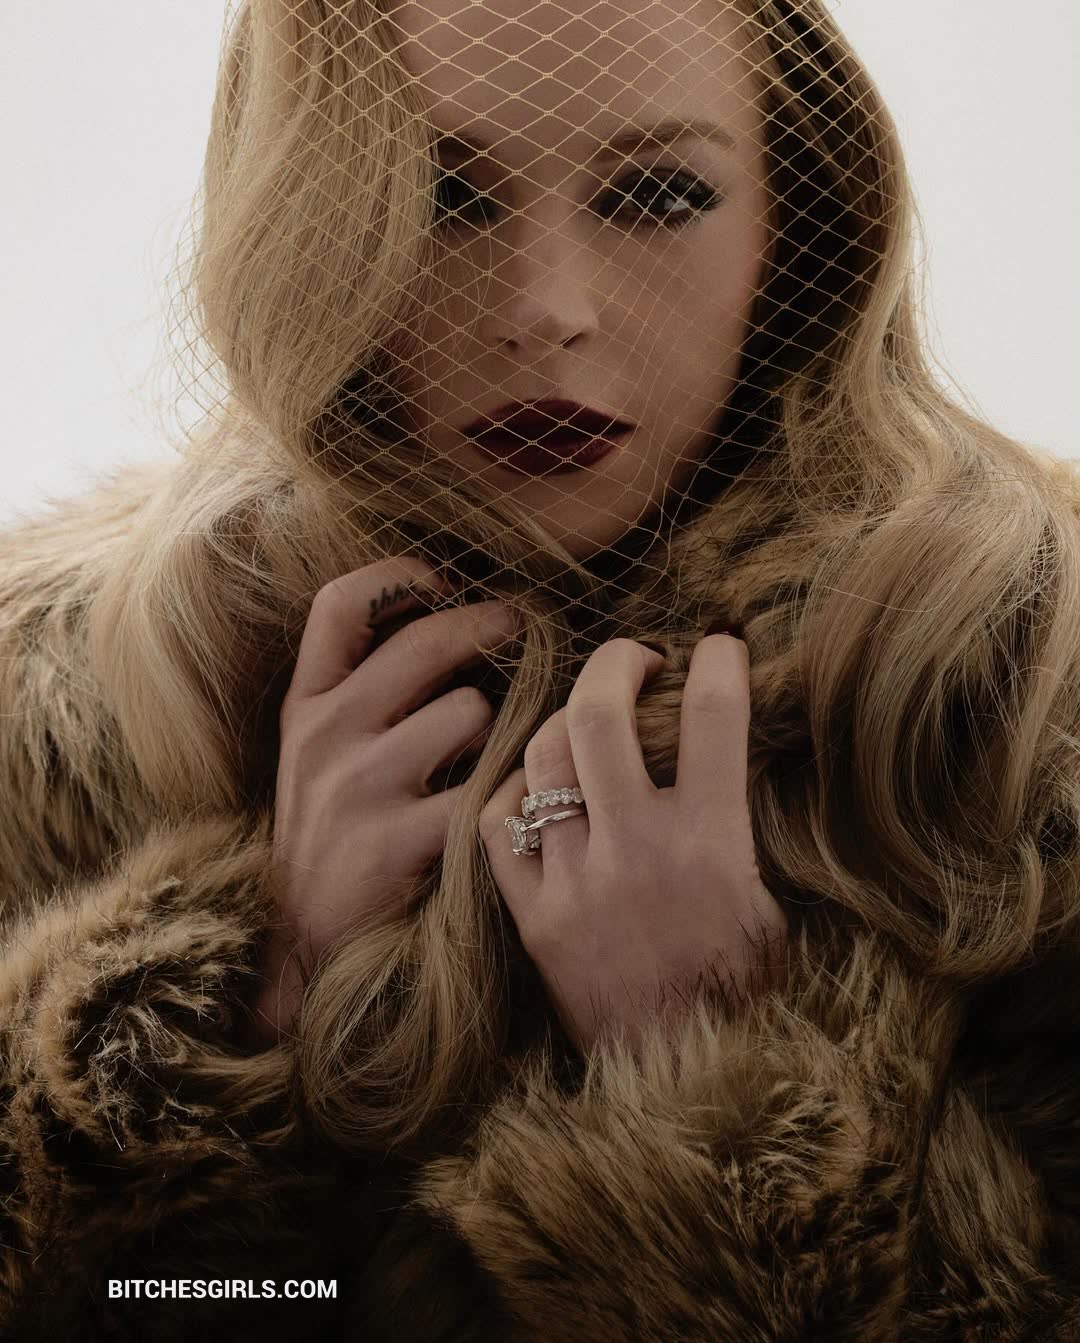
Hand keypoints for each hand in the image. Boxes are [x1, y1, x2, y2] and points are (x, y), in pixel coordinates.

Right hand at [248, 556, 521, 1047]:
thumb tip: (457, 624)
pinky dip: (507, 792)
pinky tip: (507, 805)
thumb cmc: (332, 837)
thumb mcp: (320, 755)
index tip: (441, 580)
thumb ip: (365, 693)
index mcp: (306, 706)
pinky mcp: (395, 842)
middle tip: (522, 628)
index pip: (340, 604)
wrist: (302, 948)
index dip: (397, 576)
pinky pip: (484, 787)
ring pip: (469, 712)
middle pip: (425, 641)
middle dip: (489, 624)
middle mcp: (325, 735)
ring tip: (493, 757)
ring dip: (498, 730)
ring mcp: (357, 787)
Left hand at [479, 636, 786, 1057]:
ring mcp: (575, 885)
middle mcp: (638, 854)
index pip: (715, 718)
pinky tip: (535, 791)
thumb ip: (734, 822)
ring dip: (565, 723)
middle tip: (635, 659)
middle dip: (615, 662)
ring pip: (542, 760)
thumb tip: (718, 745)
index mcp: (714, 846)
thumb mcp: (767, 904)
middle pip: (600, 715)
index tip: (721, 647)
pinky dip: (512, 795)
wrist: (686, 1086)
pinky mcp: (531, 919)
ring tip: (587, 724)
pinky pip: (497, 828)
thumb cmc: (741, 993)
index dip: (721, 661)